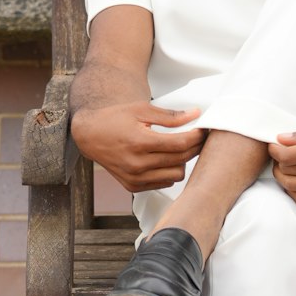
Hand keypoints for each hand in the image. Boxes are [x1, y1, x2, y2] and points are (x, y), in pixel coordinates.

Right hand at [70, 102, 205, 192]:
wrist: (90, 135)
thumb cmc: (115, 119)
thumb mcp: (141, 110)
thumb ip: (169, 116)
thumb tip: (195, 114)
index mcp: (139, 142)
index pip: (180, 144)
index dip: (197, 137)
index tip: (204, 130)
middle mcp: (137, 164)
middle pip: (181, 160)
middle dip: (195, 147)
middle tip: (198, 137)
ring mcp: (135, 178)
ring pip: (176, 175)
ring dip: (183, 162)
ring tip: (180, 148)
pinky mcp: (133, 186)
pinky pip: (164, 183)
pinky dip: (169, 171)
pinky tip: (166, 159)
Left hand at [268, 107, 295, 204]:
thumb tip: (283, 140)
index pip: (287, 157)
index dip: (274, 150)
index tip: (274, 145)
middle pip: (286, 172)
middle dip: (277, 161)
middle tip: (280, 153)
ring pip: (292, 188)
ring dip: (283, 176)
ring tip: (286, 166)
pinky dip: (294, 190)